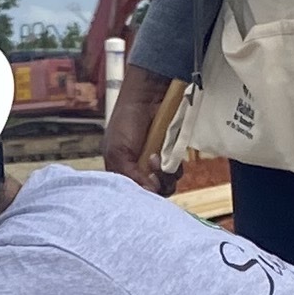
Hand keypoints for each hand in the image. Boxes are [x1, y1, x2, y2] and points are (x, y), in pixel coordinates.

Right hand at [101, 71, 178, 194]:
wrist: (147, 100)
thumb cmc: (126, 123)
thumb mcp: (118, 151)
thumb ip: (130, 174)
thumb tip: (151, 192)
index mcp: (122, 171)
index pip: (133, 194)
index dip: (141, 192)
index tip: (145, 181)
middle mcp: (139, 171)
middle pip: (151, 193)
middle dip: (155, 183)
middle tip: (152, 163)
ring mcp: (155, 165)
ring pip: (165, 184)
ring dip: (165, 174)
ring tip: (157, 156)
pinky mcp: (170, 156)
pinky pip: (175, 171)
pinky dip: (174, 166)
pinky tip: (167, 153)